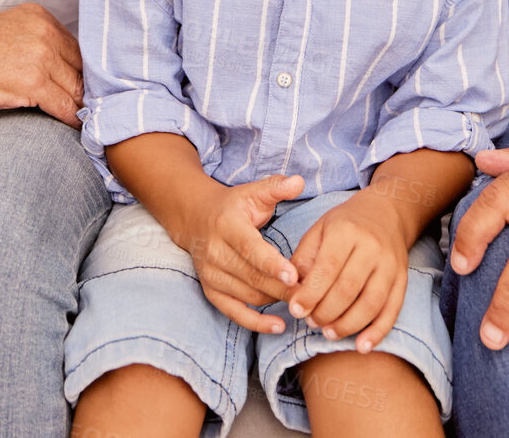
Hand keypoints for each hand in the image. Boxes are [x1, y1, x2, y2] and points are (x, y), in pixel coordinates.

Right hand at [0, 2, 84, 125]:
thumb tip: (62, 70)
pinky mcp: (33, 82)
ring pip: (76, 88)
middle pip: (81, 66)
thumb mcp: (8, 33)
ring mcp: (40, 56)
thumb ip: (37, 44)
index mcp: (40, 17)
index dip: (82, 71)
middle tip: (93, 106)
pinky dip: (73, 118)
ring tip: (87, 119)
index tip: (86, 87)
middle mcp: (44, 32)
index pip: (76, 47)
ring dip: (82, 105)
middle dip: (86, 89)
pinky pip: (64, 105)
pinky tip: (75, 125)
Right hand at [175, 173, 305, 333]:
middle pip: (253, 277)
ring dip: (276, 301)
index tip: (294, 275)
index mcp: (227, 226)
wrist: (195, 219)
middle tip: (312, 294)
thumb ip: (276, 187)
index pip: (251, 249)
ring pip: (248, 295)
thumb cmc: (234, 206)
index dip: (272, 264)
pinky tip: (279, 326)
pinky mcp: (211, 291)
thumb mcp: (253, 191)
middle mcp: (215, 252)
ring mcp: (211, 275)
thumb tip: (299, 181)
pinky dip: (256, 323)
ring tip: (303, 302)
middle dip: (283, 288)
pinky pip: (234, 313)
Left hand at [285, 189, 413, 352]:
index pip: (327, 268)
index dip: (310, 293)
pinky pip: (392, 310)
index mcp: (346, 231)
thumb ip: (304, 259)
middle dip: (326, 312)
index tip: (295, 310)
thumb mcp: (318, 230)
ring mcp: (390, 264)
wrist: (385, 213)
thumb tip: (292, 292)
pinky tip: (362, 346)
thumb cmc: (345, 225)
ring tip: (328, 333)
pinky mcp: (403, 279)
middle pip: (348, 289)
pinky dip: (378, 332)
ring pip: (371, 303)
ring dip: (347, 325)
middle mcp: (372, 247)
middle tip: (311, 322)